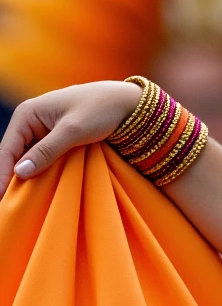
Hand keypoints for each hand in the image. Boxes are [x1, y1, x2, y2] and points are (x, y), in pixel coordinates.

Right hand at [0, 80, 140, 192]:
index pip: (6, 149)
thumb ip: (46, 151)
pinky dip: (41, 173)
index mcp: (27, 114)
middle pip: (13, 156)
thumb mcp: (73, 131)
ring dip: (26, 178)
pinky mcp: (55, 140)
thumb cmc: (99, 109)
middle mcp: (29, 122)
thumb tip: (20, 172)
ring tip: (19, 201)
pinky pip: (42, 159)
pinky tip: (39, 190)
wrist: (125, 102)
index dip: (2, 175)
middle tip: (6, 203)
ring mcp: (42, 131)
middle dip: (10, 178)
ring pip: (28, 159)